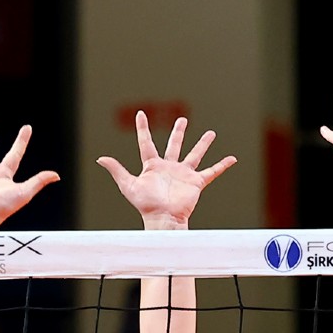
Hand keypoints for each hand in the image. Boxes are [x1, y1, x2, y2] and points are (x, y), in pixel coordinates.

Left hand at [96, 112, 234, 230]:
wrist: (163, 219)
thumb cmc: (145, 205)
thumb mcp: (129, 185)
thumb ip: (117, 170)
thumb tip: (100, 158)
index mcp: (152, 166)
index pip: (146, 143)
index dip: (143, 128)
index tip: (140, 114)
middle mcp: (169, 168)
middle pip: (174, 145)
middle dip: (179, 132)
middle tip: (182, 119)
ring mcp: (183, 174)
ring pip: (195, 155)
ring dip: (202, 144)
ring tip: (211, 133)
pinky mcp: (195, 182)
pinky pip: (212, 172)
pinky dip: (222, 166)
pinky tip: (232, 159)